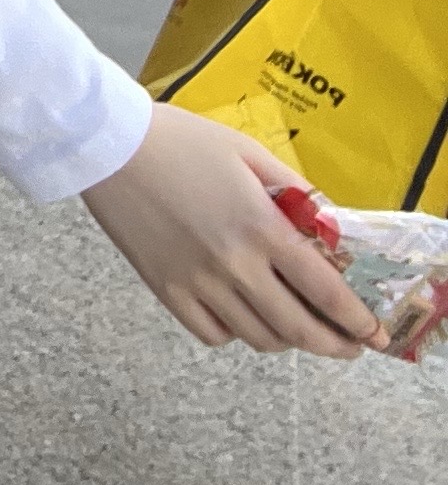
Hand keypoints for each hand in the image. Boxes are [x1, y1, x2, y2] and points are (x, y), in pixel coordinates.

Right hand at [83, 105, 382, 352]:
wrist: (109, 144)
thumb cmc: (180, 139)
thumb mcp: (247, 151)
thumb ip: (294, 190)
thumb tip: (328, 225)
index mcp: (261, 226)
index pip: (325, 291)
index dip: (357, 319)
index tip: (374, 333)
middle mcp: (235, 264)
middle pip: (298, 328)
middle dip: (333, 345)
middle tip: (347, 346)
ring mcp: (199, 283)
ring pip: (259, 337)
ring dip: (287, 339)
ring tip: (295, 327)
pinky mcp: (166, 291)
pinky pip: (214, 334)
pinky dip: (236, 333)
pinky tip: (241, 314)